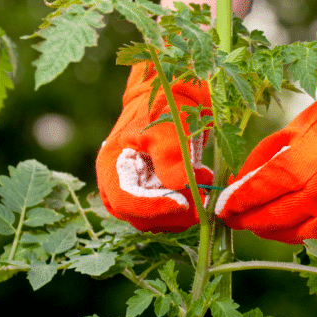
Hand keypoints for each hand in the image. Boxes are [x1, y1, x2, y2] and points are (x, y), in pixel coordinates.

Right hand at [96, 62, 212, 231]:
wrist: (176, 95)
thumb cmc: (167, 104)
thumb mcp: (169, 124)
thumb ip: (171, 154)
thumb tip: (178, 185)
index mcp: (111, 166)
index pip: (124, 201)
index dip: (151, 206)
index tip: (182, 201)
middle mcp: (119, 185)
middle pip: (140, 217)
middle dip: (173, 211)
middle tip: (203, 194)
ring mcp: (137, 193)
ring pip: (157, 221)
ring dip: (183, 211)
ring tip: (204, 181)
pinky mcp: (156, 196)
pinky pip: (169, 214)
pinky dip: (188, 207)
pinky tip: (202, 185)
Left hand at [215, 39, 316, 251]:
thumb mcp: (291, 131)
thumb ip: (262, 159)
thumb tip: (238, 183)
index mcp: (298, 166)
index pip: (257, 195)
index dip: (236, 204)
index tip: (223, 209)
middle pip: (275, 220)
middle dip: (251, 222)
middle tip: (239, 220)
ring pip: (302, 236)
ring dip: (278, 234)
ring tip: (266, 225)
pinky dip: (316, 241)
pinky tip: (303, 230)